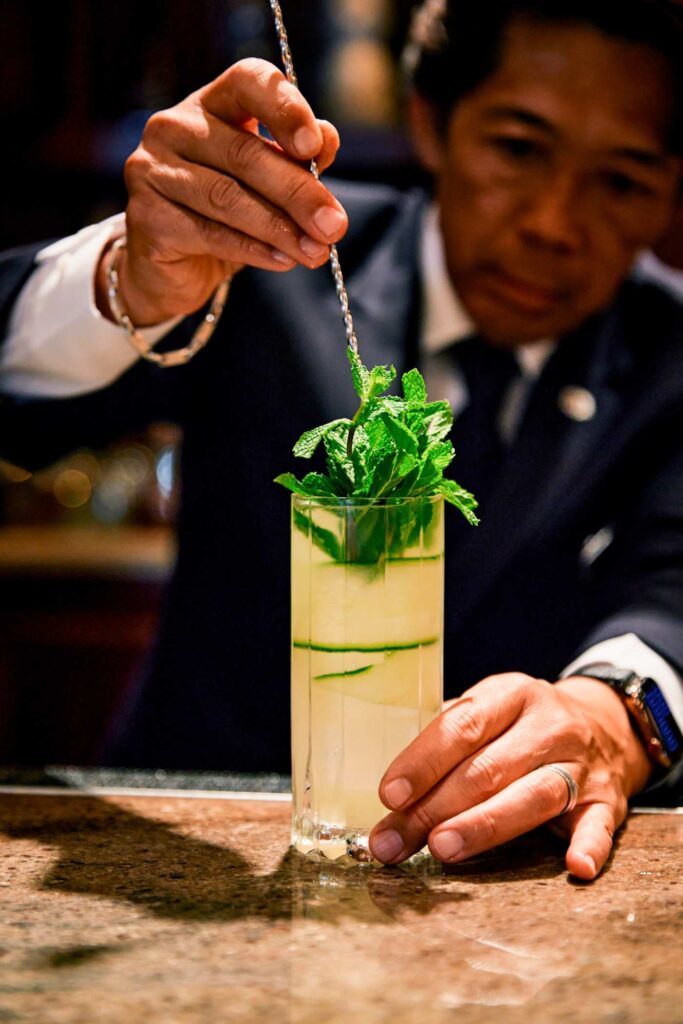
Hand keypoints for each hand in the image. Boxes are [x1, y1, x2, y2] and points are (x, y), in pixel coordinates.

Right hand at [96, 58, 346, 325]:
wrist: (175, 268)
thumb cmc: (227, 216)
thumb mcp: (268, 184)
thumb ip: (296, 160)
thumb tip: (328, 140)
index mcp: (211, 103)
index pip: (248, 82)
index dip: (284, 108)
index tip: (314, 147)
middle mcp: (174, 126)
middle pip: (244, 153)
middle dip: (298, 193)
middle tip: (334, 225)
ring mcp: (152, 169)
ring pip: (227, 198)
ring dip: (280, 228)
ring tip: (315, 251)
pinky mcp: (145, 216)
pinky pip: (209, 233)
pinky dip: (253, 249)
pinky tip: (283, 260)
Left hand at [369, 673, 652, 878]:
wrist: (604, 725)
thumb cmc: (522, 726)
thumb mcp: (488, 711)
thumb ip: (447, 743)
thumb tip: (392, 795)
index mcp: (511, 694)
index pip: (462, 727)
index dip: (423, 762)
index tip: (390, 796)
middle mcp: (549, 725)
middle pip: (488, 769)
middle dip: (434, 808)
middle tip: (395, 840)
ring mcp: (581, 764)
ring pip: (533, 796)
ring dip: (485, 825)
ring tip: (443, 848)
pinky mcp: (607, 801)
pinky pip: (600, 825)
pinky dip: (590, 846)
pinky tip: (574, 865)